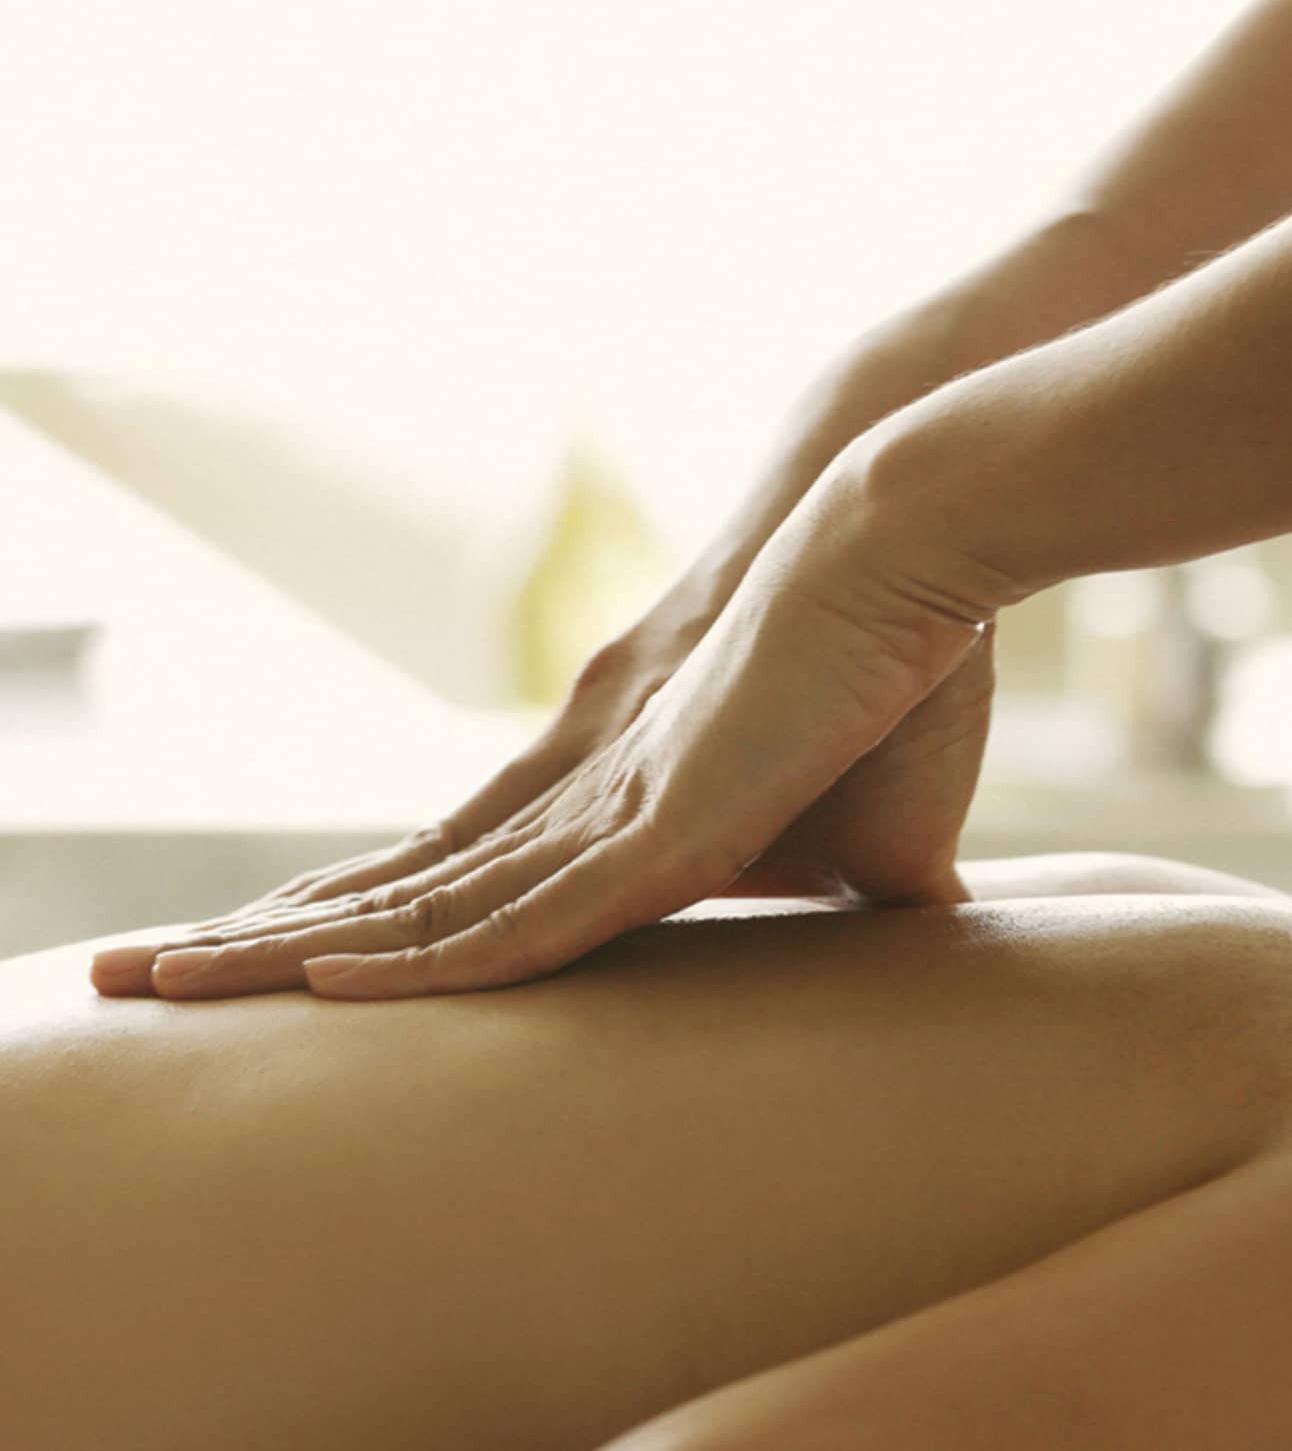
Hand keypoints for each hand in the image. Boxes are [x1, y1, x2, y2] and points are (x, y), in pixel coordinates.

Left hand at [90, 439, 999, 1000]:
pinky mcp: (657, 827)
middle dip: (268, 939)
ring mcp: (603, 807)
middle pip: (396, 888)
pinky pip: (515, 916)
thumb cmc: (886, 678)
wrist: (894, 554)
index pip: (454, 872)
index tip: (279, 956)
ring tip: (156, 984)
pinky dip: (420, 962)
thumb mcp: (850, 824)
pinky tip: (319, 991)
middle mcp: (573, 794)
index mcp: (608, 790)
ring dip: (288, 953)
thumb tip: (886, 923)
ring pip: (419, 906)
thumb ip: (824, 880)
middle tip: (144, 973)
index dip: (363, 922)